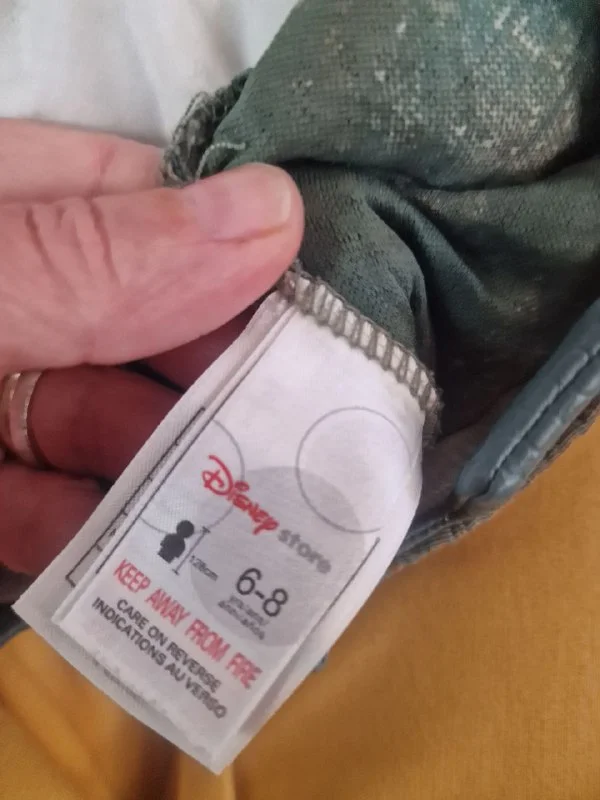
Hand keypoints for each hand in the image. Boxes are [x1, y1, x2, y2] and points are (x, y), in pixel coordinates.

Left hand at [0, 120, 302, 575]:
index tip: (333, 312)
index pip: (155, 205)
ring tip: (260, 516)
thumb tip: (276, 210)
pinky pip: (43, 510)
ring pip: (104, 427)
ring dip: (174, 477)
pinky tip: (153, 568)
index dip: (248, 252)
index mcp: (14, 207)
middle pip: (146, 330)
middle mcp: (18, 298)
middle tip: (316, 434)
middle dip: (224, 385)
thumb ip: (95, 253)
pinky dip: (93, 541)